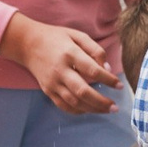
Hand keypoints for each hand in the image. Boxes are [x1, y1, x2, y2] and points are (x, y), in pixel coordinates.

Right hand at [0, 15, 117, 113]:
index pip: (92, 70)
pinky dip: (78, 111)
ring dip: (93, 109)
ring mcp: (53, 83)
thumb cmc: (56, 38)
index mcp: (69, 53)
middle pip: (83, 91)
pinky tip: (89, 110)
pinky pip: (64, 106)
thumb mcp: (77, 35)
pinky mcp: (47, 90)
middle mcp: (60, 70)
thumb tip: (107, 68)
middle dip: (102, 102)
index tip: (120, 85)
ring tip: (107, 110)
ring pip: (74, 102)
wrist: (27, 43)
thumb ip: (94, 49)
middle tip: (115, 107)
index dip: (108, 80)